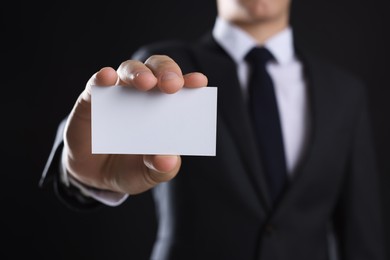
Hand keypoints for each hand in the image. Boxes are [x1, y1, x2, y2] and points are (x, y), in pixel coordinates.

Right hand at [63, 55, 207, 194]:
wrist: (94, 176)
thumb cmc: (130, 168)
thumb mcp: (148, 175)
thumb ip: (161, 169)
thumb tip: (168, 159)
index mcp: (165, 108)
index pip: (180, 87)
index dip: (190, 82)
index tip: (199, 82)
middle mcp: (143, 94)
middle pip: (157, 70)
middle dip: (166, 72)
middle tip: (171, 85)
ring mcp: (118, 93)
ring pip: (129, 69)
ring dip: (138, 73)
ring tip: (145, 83)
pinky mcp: (91, 98)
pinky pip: (96, 83)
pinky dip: (103, 78)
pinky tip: (107, 78)